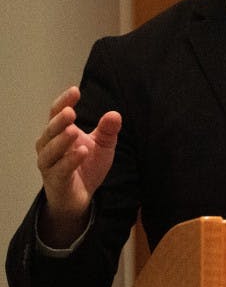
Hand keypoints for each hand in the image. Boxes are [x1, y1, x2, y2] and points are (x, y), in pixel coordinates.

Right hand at [35, 86, 121, 246]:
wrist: (80, 196)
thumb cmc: (86, 165)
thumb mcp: (103, 145)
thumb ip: (108, 130)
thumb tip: (115, 114)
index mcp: (59, 133)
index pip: (57, 114)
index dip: (64, 101)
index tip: (75, 90)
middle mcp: (49, 146)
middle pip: (50, 131)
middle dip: (59, 121)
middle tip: (70, 112)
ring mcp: (50, 164)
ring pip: (49, 151)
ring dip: (61, 140)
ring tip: (74, 131)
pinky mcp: (56, 181)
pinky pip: (60, 170)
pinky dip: (70, 161)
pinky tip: (81, 152)